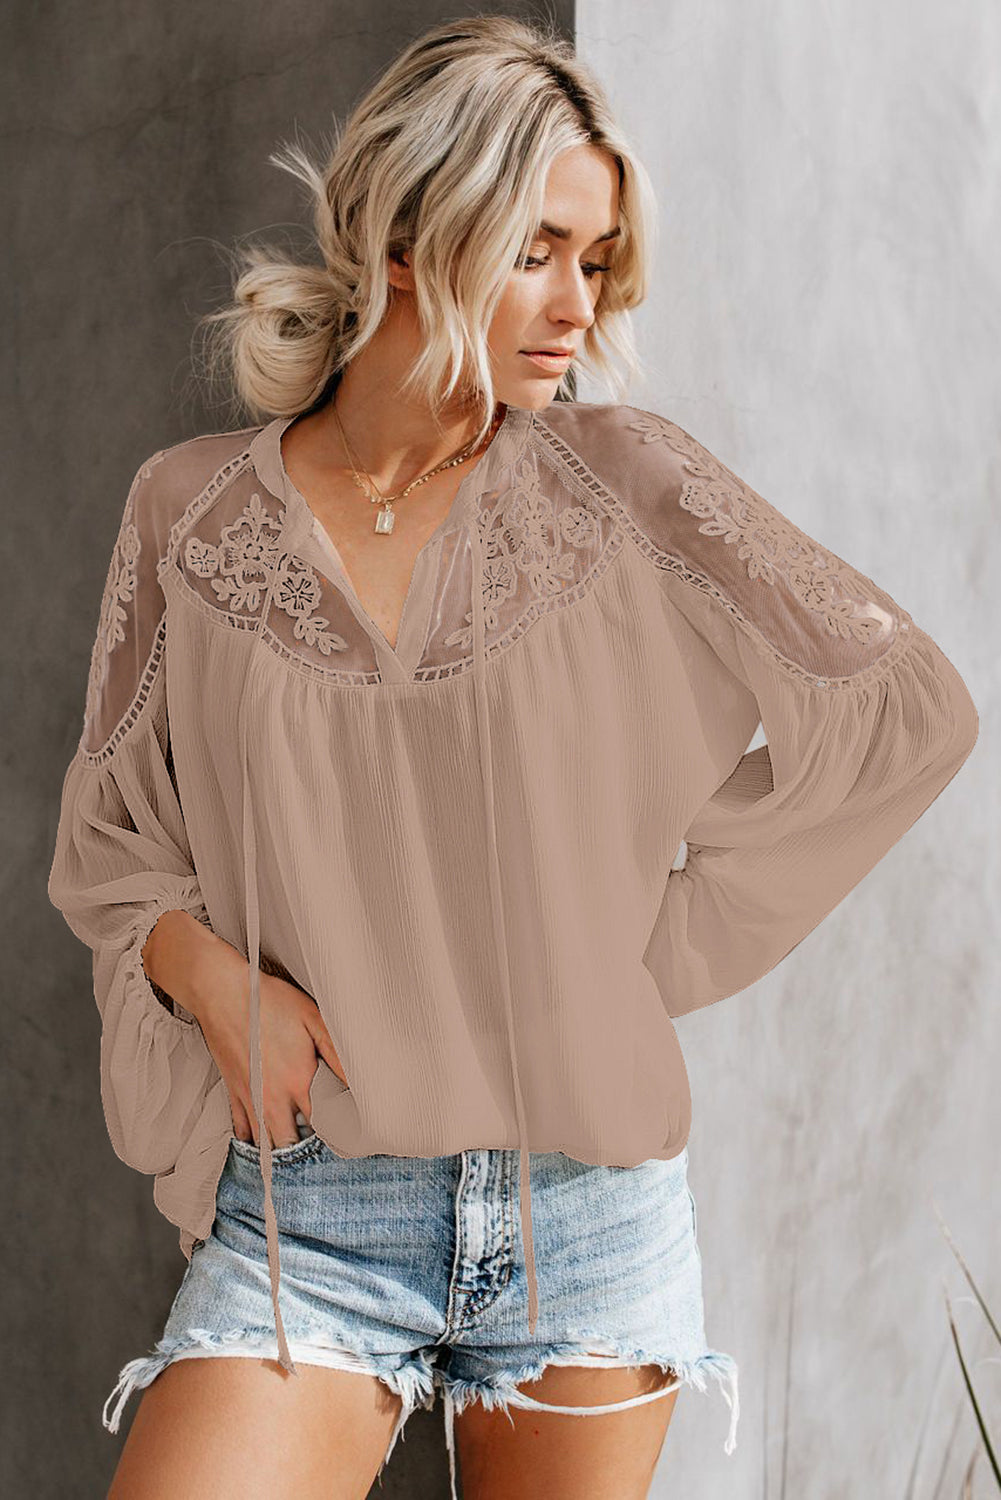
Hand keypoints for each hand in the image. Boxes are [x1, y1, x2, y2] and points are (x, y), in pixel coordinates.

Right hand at [190, 951, 346, 1148]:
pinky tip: (265, 1138)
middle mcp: (273, 1097)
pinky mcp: (233, 1092)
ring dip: (281, 1149)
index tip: (348, 1134)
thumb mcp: (312, 1017)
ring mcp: (250, 1098)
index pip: (324, 1123)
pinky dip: (254, 1139)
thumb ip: (336, 1051)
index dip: (338, 1131)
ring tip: (297, 1151)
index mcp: (298, 1081)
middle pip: (293, 1143)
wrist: (221, 993)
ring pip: (266, 1143)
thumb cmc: (267, 1001)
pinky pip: (243, 1129)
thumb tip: (358, 1077)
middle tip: (323, 1150)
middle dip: (308, 1150)